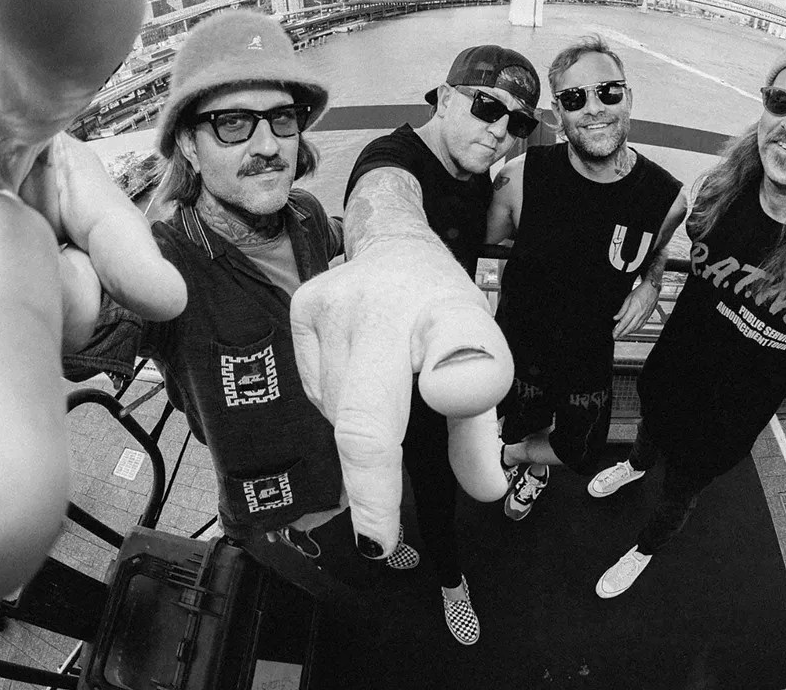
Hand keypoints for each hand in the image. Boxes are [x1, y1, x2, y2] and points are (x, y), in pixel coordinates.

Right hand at [290, 238, 512, 557]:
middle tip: (378, 540)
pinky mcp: (301, 307)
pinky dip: (334, 404)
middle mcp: (391, 305)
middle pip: (369, 415)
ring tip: (386, 397)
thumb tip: (484, 490)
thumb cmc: (441, 312)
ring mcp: (337, 304)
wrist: (395, 245)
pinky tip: (356, 375)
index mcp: (454, 315)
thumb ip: (477, 428)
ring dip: (360, 432)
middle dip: (372, 486)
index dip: (457, 394)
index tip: (453, 443)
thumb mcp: (480, 356)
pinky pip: (314, 392)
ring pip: (336, 412)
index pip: (460, 358)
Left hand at [612, 280, 660, 338]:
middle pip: (630, 328)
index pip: (624, 323)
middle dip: (622, 333)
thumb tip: (616, 318)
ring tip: (622, 334)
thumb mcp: (628, 299)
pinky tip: (632, 329)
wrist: (652, 288)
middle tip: (616, 336)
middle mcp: (640, 314)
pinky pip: (641, 325)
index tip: (614, 334)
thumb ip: (622, 310)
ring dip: (628, 332)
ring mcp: (644, 316)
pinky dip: (635, 329)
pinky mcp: (648, 316)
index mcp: (634, 309)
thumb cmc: (641, 291)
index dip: (618, 330)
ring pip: (636, 328)